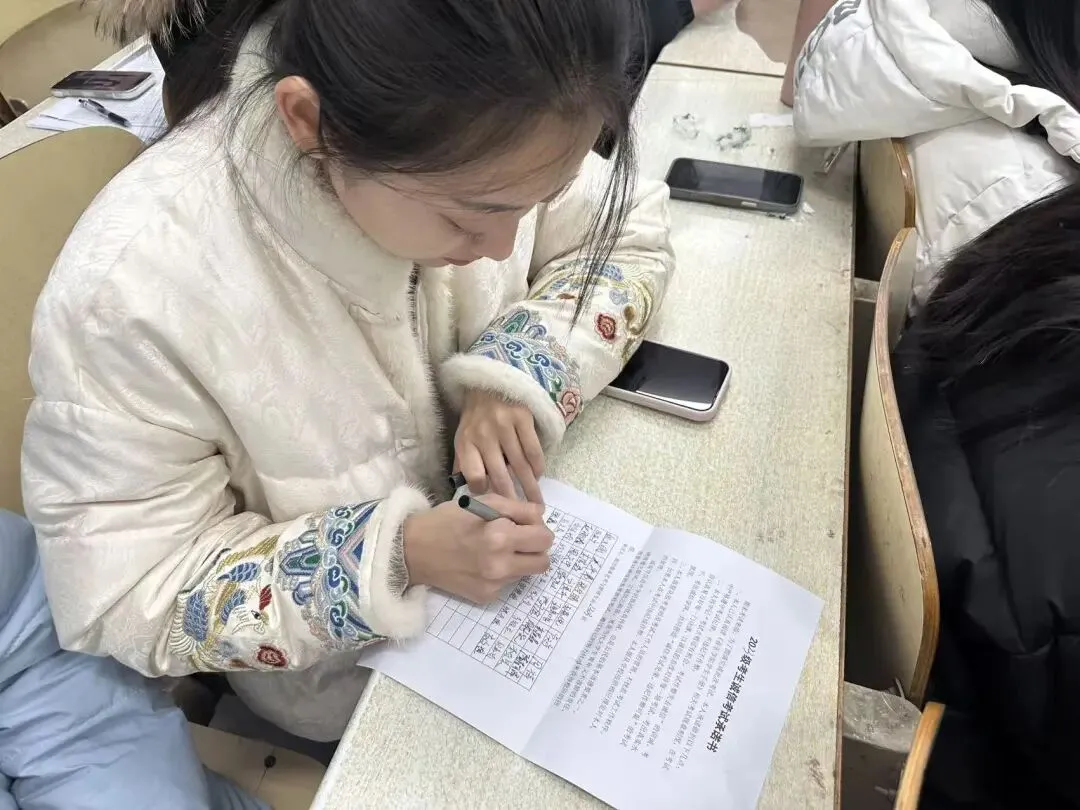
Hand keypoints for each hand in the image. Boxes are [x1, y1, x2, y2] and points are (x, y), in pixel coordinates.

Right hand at [402, 496, 552, 602]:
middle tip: (519, 540)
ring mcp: (494, 584)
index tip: (524, 525)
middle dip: (536, 549)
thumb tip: (541, 517)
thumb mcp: (483, 501)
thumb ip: (518, 508)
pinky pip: (508, 584)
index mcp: (501, 536)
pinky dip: (502, 573)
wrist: (414, 550)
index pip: (545, 538)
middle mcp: (501, 564)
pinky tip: (481, 564)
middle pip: (543, 562)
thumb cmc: (448, 520)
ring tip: (495, 550)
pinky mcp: (486, 597)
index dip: (538, 528)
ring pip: (526, 573)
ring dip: (519, 561)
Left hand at [454, 390, 544, 502]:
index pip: (474, 475)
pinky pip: (533, 449)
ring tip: (536, 503)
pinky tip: (538, 475)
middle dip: (511, 498)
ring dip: (529, 487)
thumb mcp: (462, 438)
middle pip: (499, 475)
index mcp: (466, 442)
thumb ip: (464, 463)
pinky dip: (537, 465)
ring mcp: (504, 426)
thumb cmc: (475, 417)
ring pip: (519, 465)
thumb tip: (467, 493)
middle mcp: (484, 435)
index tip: (493, 503)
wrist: (488, 383)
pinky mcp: (523, 418)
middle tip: (521, 515)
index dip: (484, 492)